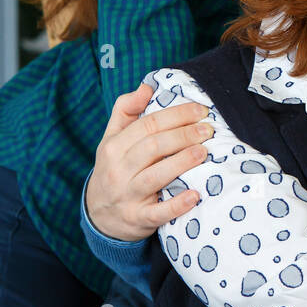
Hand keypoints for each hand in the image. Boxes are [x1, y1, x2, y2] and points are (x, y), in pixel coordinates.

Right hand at [85, 82, 213, 240]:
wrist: (99, 215)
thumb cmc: (114, 169)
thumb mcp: (111, 139)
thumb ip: (126, 110)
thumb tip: (146, 87)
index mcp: (113, 146)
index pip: (147, 125)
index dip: (176, 115)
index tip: (200, 110)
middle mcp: (118, 170)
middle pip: (153, 147)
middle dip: (183, 135)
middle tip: (208, 130)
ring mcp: (127, 196)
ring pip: (155, 176)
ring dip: (182, 163)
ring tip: (204, 152)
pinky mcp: (138, 219)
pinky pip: (158, 213)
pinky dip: (177, 205)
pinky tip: (195, 195)